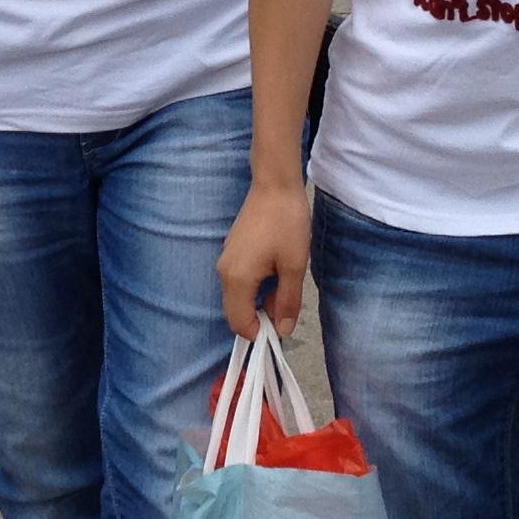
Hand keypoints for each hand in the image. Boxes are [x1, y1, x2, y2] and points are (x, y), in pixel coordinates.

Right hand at [216, 179, 310, 334]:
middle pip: (235, 311)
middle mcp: (224, 272)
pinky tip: (275, 269)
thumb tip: (282, 330)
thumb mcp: (294, 267)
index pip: (239, 323)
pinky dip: (255, 285)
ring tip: (284, 281)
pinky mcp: (231, 251)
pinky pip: (238, 281)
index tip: (282, 324)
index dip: (260, 332)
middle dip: (259, 316)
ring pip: (238, 296)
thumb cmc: (286, 223)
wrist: (275, 186)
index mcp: (237, 279)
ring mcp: (226, 260)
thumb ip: (287, 302)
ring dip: (259, 299)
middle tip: (286, 301)